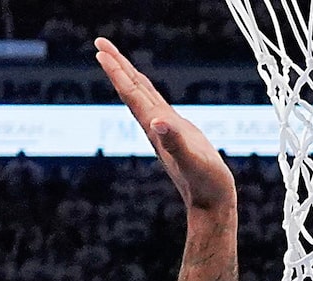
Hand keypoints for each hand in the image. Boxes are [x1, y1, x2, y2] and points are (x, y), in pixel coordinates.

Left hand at [96, 38, 233, 216]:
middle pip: (132, 90)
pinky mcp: (176, 133)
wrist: (212, 205)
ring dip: (128, 76)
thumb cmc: (205, 185)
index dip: (117, 72)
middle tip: (100, 44)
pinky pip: (156, 105)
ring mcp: (165, 130)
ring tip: (116, 59)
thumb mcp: (192, 161)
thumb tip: (156, 122)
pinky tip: (145, 88)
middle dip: (116, 66)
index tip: (101, 51)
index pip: (132, 94)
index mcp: (156, 127)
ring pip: (142, 96)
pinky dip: (147, 91)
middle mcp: (156, 127)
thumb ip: (174, 142)